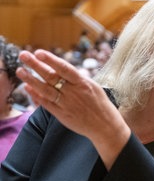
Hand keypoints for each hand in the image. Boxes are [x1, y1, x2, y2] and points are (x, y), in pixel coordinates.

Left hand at [16, 49, 129, 168]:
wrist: (106, 127)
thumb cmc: (101, 106)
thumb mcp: (94, 88)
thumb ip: (78, 79)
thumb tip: (63, 69)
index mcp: (83, 84)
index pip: (64, 68)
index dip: (51, 60)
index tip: (38, 52)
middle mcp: (74, 93)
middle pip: (52, 77)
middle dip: (36, 65)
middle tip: (23, 55)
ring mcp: (67, 104)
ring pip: (46, 90)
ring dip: (31, 80)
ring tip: (20, 71)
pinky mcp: (63, 115)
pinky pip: (47, 104)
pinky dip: (36, 96)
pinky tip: (28, 88)